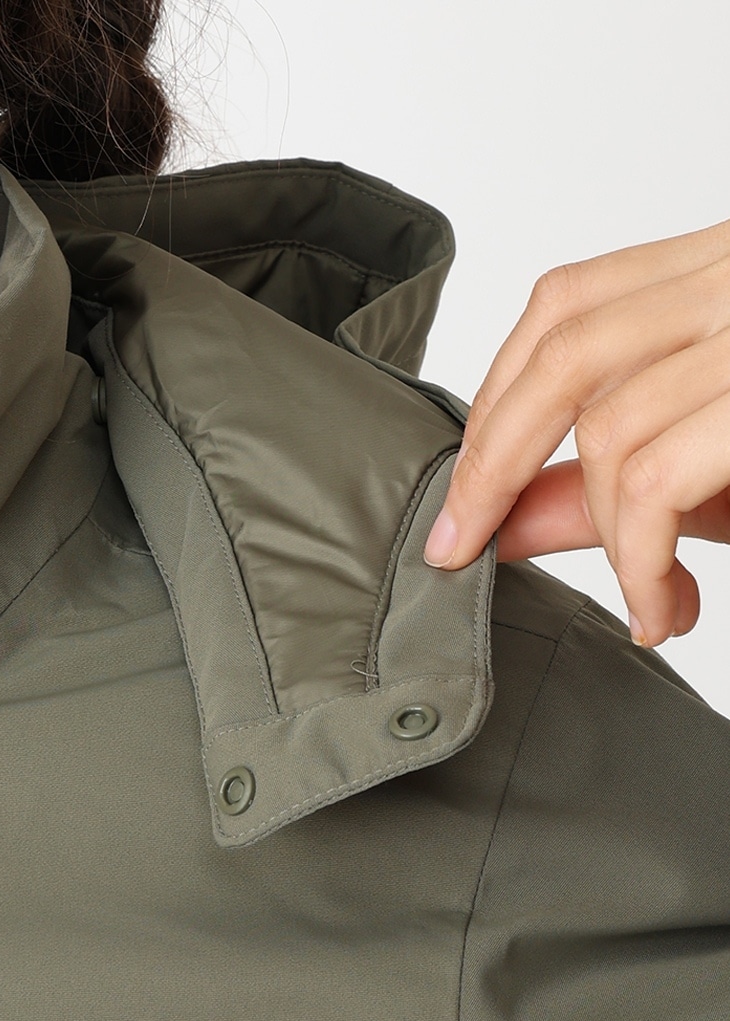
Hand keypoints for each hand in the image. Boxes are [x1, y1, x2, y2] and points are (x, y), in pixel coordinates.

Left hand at [422, 219, 729, 645]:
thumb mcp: (721, 463)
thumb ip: (615, 480)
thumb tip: (505, 525)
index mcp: (720, 268)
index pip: (567, 303)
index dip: (496, 398)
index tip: (463, 489)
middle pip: (564, 351)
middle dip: (492, 463)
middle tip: (462, 548)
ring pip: (609, 427)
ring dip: (606, 538)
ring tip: (643, 601)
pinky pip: (657, 481)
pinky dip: (641, 563)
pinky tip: (660, 608)